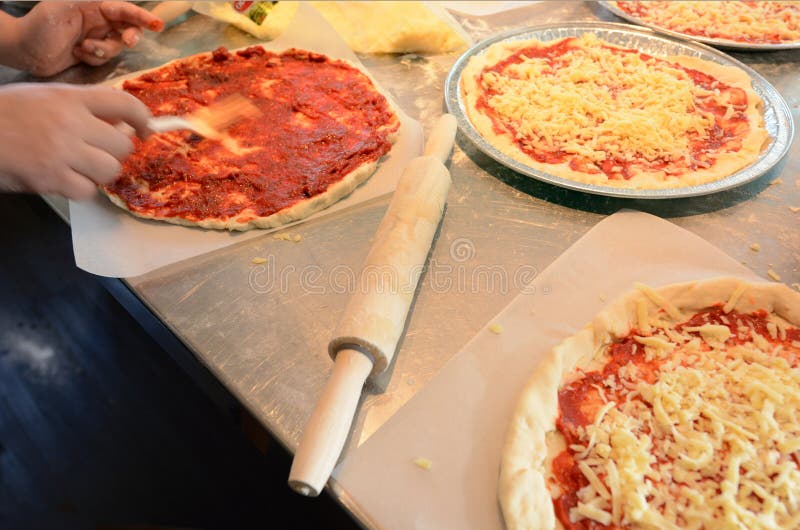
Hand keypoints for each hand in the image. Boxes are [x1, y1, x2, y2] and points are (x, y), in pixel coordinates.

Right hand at [0, 84, 150, 199]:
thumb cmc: (7, 113)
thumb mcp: (46, 97)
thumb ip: (83, 108)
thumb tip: (122, 125)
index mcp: (71, 98)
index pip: (125, 104)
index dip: (143, 119)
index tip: (145, 130)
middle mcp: (71, 122)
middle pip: (123, 145)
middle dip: (114, 152)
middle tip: (97, 152)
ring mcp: (61, 152)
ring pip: (109, 170)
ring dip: (99, 173)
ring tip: (79, 167)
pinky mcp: (50, 178)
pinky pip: (87, 191)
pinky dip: (80, 189)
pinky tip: (63, 179)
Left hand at [12, 2, 163, 76]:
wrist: (24, 51)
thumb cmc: (38, 26)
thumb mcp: (61, 9)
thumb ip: (87, 5)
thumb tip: (111, 3)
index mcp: (92, 5)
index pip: (123, 10)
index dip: (142, 17)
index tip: (157, 24)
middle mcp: (97, 20)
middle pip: (127, 28)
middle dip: (131, 36)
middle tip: (129, 43)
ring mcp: (95, 37)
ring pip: (116, 47)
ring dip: (103, 50)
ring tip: (82, 49)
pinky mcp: (91, 53)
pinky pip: (104, 58)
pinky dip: (94, 58)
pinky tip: (77, 54)